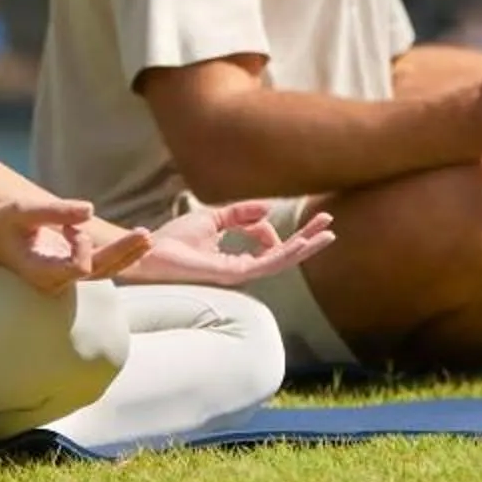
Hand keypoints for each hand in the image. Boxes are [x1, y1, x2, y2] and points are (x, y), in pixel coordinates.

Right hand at [0, 195, 151, 293]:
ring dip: (126, 254)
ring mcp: (63, 278)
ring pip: (103, 272)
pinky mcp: (67, 270)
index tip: (69, 227)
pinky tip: (136, 242)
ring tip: (148, 237)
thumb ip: (55, 211)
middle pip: (99, 272)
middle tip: (147, 234)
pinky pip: (98, 266)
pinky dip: (117, 254)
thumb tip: (91, 210)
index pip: (79, 268)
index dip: (83, 245)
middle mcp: (54, 281)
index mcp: (41, 272)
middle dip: (124, 253)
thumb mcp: (22, 210)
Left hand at [115, 201, 337, 289]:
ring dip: (305, 247)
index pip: (265, 245)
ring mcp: (239, 273)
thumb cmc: (173, 239)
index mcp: (234, 259)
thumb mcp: (211, 218)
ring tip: (328, 234)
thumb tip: (267, 208)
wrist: (151, 252)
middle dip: (306, 239)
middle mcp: (240, 269)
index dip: (268, 228)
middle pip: (281, 255)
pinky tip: (303, 243)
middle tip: (329, 224)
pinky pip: (267, 264)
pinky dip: (287, 253)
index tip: (262, 213)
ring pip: (280, 261)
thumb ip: (238, 215)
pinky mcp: (234, 274)